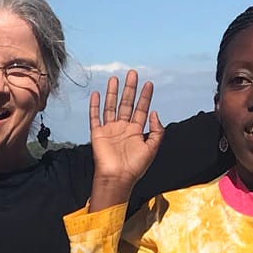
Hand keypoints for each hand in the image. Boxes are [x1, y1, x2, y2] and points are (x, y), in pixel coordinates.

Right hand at [86, 70, 162, 210]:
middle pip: (126, 103)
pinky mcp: (98, 134)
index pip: (141, 109)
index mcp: (136, 131)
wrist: (117, 178)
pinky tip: (97, 95)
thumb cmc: (134, 167)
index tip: (149, 83)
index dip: (145, 96)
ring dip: (113, 93)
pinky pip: (95, 117)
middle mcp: (123, 128)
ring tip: (115, 78)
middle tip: (133, 73)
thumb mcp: (152, 148)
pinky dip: (95, 106)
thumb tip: (154, 113)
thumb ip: (157, 131)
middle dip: (130, 89)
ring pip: (111, 107)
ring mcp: (110, 130)